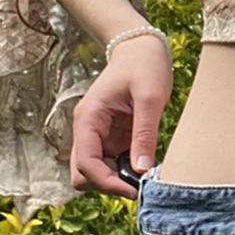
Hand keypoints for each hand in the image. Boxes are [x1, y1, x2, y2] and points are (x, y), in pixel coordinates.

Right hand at [70, 35, 171, 197]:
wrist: (141, 46)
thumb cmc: (144, 65)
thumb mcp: (150, 97)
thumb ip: (144, 134)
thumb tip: (141, 171)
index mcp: (88, 118)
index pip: (85, 164)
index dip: (107, 183)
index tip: (136, 189)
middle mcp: (88, 129)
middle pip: (84, 174)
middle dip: (108, 184)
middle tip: (141, 183)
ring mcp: (99, 134)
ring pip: (96, 173)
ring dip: (117, 179)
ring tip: (146, 174)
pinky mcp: (112, 136)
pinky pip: (112, 163)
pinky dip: (125, 170)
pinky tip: (145, 164)